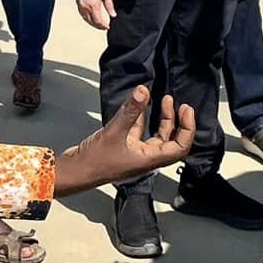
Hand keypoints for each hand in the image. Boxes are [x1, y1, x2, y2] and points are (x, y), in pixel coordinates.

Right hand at [55, 85, 197, 194]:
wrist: (74, 171)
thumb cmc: (94, 161)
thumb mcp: (114, 132)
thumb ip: (130, 111)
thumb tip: (143, 91)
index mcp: (149, 160)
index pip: (179, 147)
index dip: (187, 129)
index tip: (186, 110)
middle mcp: (145, 158)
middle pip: (170, 141)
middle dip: (177, 121)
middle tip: (179, 104)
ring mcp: (134, 154)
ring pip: (156, 136)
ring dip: (162, 119)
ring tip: (164, 100)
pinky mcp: (123, 148)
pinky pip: (139, 133)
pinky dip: (142, 119)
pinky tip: (139, 106)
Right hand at [77, 0, 114, 30]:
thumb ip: (109, 6)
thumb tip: (113, 15)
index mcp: (94, 6)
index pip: (98, 21)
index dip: (103, 26)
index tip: (107, 27)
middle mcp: (86, 8)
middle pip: (92, 22)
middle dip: (98, 26)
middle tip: (103, 27)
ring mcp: (81, 6)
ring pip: (86, 20)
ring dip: (92, 24)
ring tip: (98, 25)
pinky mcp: (78, 4)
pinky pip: (82, 15)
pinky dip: (87, 19)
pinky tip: (90, 19)